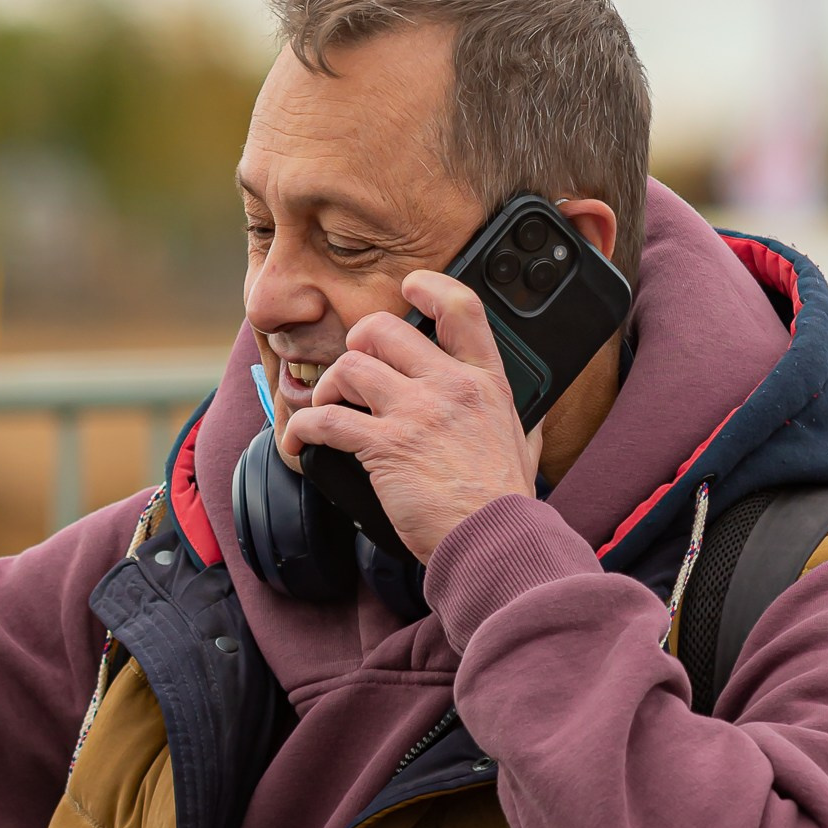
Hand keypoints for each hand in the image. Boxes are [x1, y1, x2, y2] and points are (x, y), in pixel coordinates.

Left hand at [282, 270, 543, 558]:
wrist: (495, 539)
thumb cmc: (505, 501)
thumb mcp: (525, 444)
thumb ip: (521, 420)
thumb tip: (528, 414)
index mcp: (485, 380)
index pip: (460, 308)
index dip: (429, 287)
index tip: (408, 289)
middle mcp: (450, 386)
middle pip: (383, 330)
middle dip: (356, 346)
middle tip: (352, 372)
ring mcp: (416, 413)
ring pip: (349, 368)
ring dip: (327, 388)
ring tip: (326, 410)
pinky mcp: (385, 446)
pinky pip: (325, 420)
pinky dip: (301, 429)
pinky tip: (299, 442)